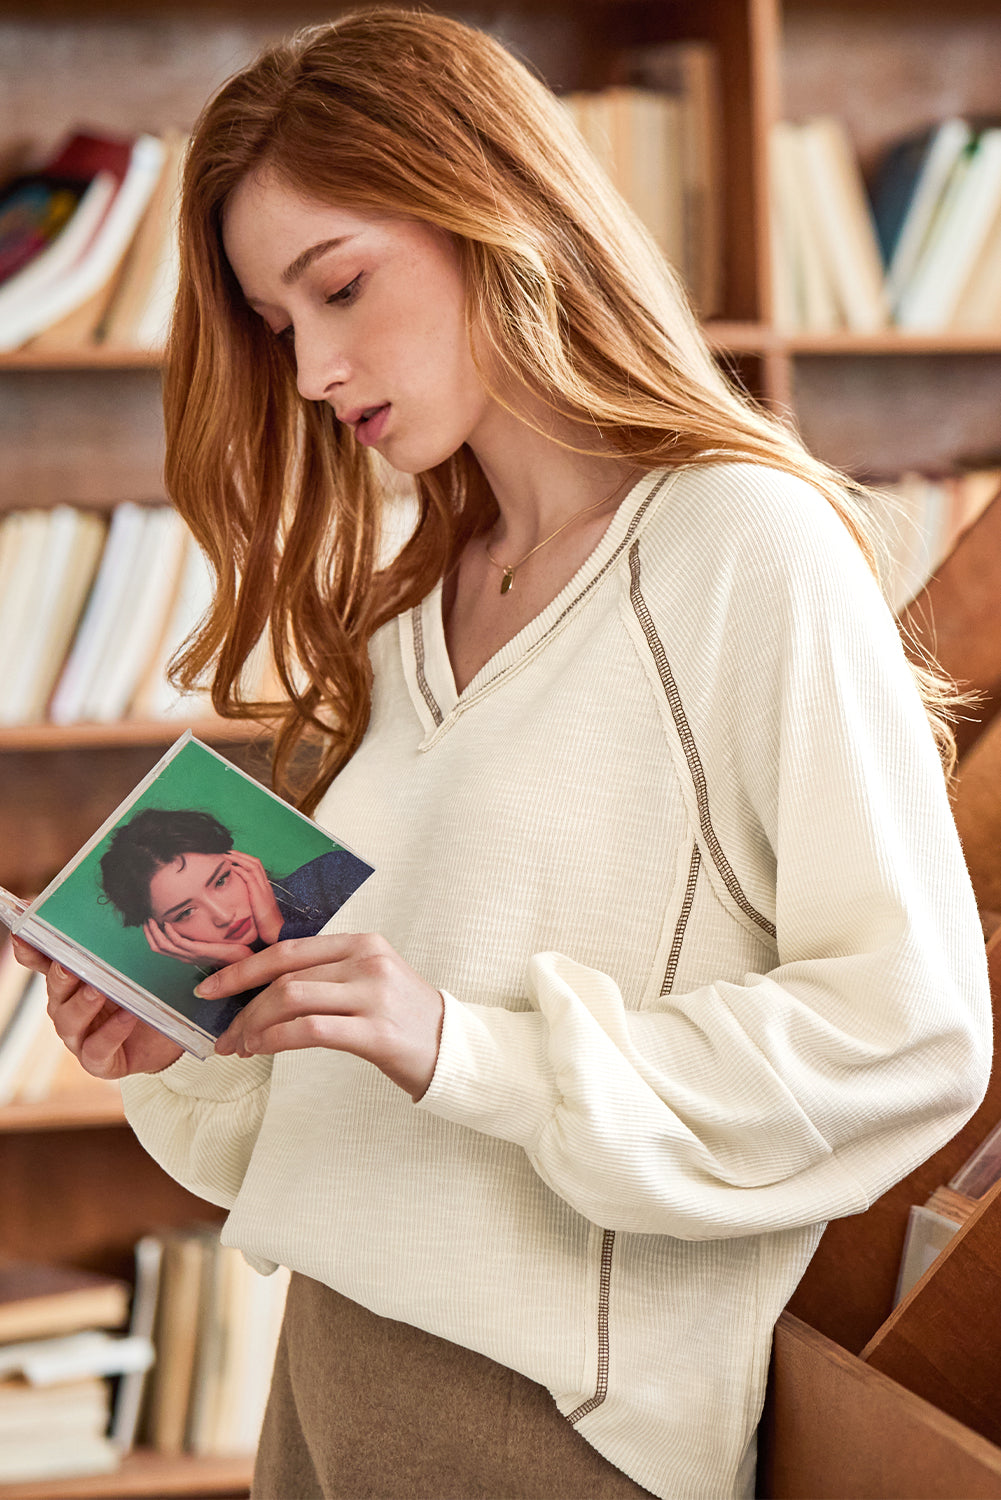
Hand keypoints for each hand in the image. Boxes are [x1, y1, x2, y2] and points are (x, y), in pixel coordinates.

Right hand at [11, 934, 182, 1078]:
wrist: (164, 1042)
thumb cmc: (142, 998)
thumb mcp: (129, 969)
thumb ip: (111, 948)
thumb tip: (105, 914)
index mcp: (69, 983)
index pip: (41, 963)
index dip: (30, 950)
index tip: (23, 935)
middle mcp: (67, 1009)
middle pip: (55, 991)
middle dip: (61, 977)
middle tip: (70, 965)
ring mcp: (80, 1038)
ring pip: (69, 1021)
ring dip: (83, 1004)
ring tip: (99, 989)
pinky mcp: (98, 1061)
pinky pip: (98, 1048)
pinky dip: (112, 1032)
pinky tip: (127, 1016)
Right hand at [143, 917, 254, 968]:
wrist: (247, 954)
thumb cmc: (233, 945)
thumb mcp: (213, 935)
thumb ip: (203, 926)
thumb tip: (194, 908)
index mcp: (188, 952)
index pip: (161, 945)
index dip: (151, 933)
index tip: (148, 917)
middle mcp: (186, 955)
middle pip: (158, 946)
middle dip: (148, 930)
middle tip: (144, 915)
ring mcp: (192, 955)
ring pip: (163, 945)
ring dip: (154, 931)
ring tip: (150, 916)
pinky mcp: (200, 952)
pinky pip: (179, 944)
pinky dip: (169, 933)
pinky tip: (166, 922)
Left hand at [203, 932, 444, 1099]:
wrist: (453, 1050)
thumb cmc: (403, 1019)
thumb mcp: (370, 980)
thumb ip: (327, 975)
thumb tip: (262, 989)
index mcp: (362, 943)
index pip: (289, 948)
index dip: (244, 968)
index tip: (212, 987)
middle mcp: (367, 961)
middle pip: (285, 975)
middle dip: (242, 1004)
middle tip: (222, 1032)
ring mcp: (374, 995)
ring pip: (291, 999)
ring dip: (255, 1025)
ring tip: (241, 1047)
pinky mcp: (377, 1032)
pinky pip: (311, 1029)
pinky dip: (276, 1039)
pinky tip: (263, 1051)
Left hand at [226, 850, 283, 945]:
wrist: (276, 932)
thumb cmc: (266, 925)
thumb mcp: (258, 909)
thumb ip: (251, 902)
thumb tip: (240, 901)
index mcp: (265, 887)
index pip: (257, 867)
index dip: (246, 860)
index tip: (234, 857)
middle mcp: (266, 885)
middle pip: (256, 862)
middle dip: (241, 855)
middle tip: (229, 851)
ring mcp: (264, 888)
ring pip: (253, 866)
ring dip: (239, 858)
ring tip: (227, 855)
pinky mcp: (259, 894)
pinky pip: (250, 877)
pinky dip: (240, 869)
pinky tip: (231, 867)